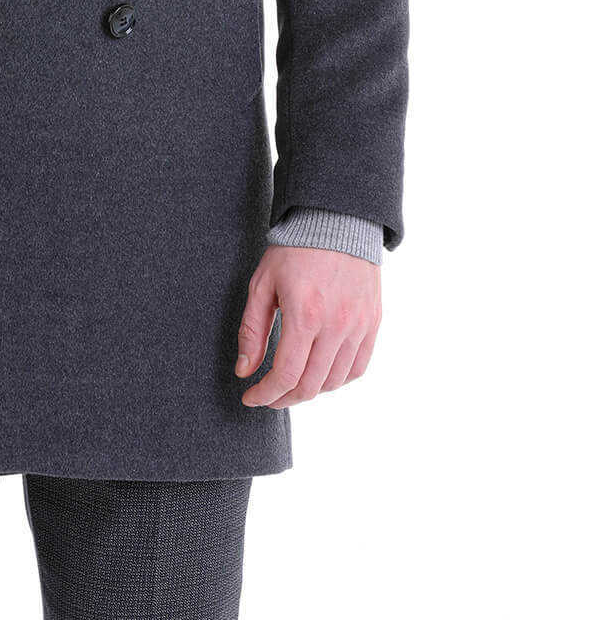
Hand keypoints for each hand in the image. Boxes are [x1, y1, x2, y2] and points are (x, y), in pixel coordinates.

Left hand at [234, 244, 380, 406]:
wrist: (336, 221)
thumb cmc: (294, 250)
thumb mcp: (262, 284)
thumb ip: (252, 330)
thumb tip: (244, 370)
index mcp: (305, 315)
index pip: (286, 375)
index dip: (266, 394)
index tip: (250, 398)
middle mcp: (337, 326)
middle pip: (311, 386)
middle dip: (284, 398)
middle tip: (268, 395)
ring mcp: (359, 326)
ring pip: (334, 381)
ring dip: (309, 391)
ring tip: (291, 384)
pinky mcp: (373, 323)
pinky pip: (358, 367)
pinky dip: (337, 379)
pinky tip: (320, 374)